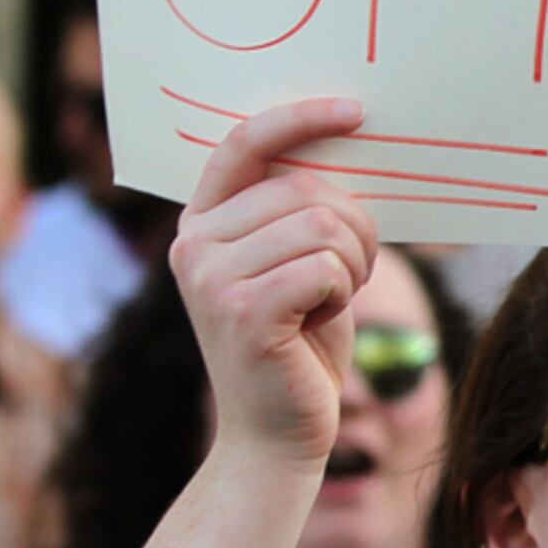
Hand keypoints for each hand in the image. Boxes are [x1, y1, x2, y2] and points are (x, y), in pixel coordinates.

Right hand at [170, 101, 379, 469]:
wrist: (277, 436)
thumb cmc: (298, 346)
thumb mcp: (293, 264)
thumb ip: (298, 211)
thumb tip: (344, 142)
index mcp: (201, 224)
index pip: (243, 143)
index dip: (298, 118)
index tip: (353, 111)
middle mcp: (193, 245)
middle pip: (304, 189)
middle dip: (353, 228)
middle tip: (348, 274)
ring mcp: (210, 278)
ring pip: (323, 225)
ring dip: (353, 263)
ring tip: (331, 300)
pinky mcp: (242, 311)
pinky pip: (326, 266)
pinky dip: (343, 291)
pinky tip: (320, 322)